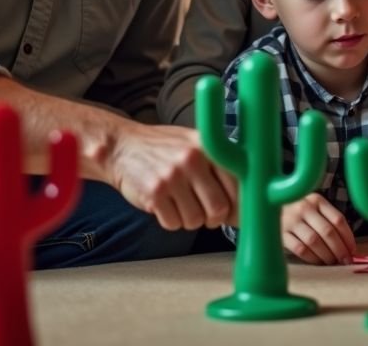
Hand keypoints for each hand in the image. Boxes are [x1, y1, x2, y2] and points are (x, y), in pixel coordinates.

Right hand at [107, 124, 238, 230]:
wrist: (121, 146)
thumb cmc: (163, 149)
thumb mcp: (195, 145)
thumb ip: (219, 167)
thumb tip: (246, 203)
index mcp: (208, 147)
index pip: (237, 185)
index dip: (236, 204)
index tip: (232, 211)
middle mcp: (192, 160)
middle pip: (219, 208)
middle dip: (213, 217)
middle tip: (203, 211)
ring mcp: (172, 177)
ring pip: (196, 220)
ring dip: (189, 219)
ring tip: (179, 203)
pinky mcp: (154, 194)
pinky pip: (173, 223)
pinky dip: (170, 220)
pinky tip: (164, 204)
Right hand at [281, 193, 354, 264]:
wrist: (269, 207)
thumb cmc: (298, 211)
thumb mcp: (314, 207)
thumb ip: (328, 220)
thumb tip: (348, 246)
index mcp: (317, 200)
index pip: (338, 219)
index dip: (348, 238)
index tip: (352, 250)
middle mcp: (304, 207)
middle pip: (328, 232)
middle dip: (339, 250)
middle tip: (345, 260)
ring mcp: (291, 220)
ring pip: (314, 241)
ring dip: (327, 255)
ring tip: (332, 262)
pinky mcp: (281, 233)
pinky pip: (300, 249)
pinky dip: (312, 258)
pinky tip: (318, 262)